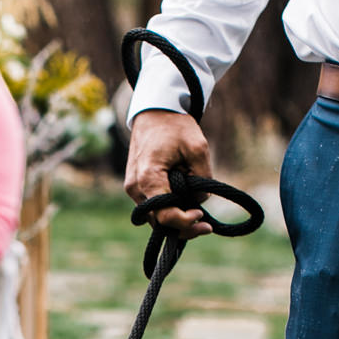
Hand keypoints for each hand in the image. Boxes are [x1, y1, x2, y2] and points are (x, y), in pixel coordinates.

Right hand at [124, 110, 212, 237]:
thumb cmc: (176, 126)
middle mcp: (135, 187)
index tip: (201, 216)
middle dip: (182, 226)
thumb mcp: (198, 148)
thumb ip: (202, 178)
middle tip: (205, 227)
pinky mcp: (135, 186)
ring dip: (175, 217)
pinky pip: (153, 206)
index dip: (185, 221)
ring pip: (155, 216)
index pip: (165, 215)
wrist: (155, 112)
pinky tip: (184, 204)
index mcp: (148, 177)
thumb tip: (198, 201)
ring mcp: (132, 187)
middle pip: (158, 221)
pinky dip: (168, 208)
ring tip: (197, 212)